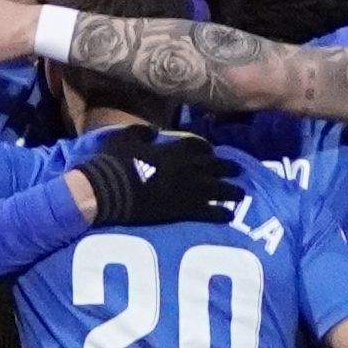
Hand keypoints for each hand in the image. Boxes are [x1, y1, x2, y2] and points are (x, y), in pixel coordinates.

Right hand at [75, 129, 243, 228]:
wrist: (107, 191)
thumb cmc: (112, 163)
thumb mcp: (122, 138)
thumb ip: (141, 132)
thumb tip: (153, 131)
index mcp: (173, 150)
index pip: (198, 146)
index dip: (206, 150)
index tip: (211, 153)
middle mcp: (187, 167)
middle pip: (216, 166)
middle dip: (228, 168)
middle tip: (237, 171)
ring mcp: (188, 189)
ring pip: (220, 188)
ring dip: (232, 191)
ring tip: (240, 194)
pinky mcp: (184, 210)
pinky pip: (211, 211)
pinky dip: (222, 213)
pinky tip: (229, 216)